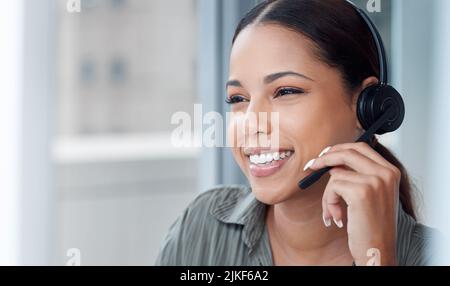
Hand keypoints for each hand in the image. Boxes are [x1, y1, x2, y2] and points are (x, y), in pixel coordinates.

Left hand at [305, 142, 400, 265]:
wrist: (377, 251)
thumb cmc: (371, 226)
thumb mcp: (370, 194)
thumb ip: (357, 175)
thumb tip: (332, 160)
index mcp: (391, 171)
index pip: (361, 147)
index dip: (339, 149)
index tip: (324, 155)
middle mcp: (386, 173)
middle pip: (348, 152)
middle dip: (325, 157)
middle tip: (311, 166)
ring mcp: (375, 181)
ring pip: (336, 173)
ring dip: (328, 194)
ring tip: (333, 211)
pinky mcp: (362, 191)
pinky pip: (332, 186)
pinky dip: (329, 202)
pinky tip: (337, 217)